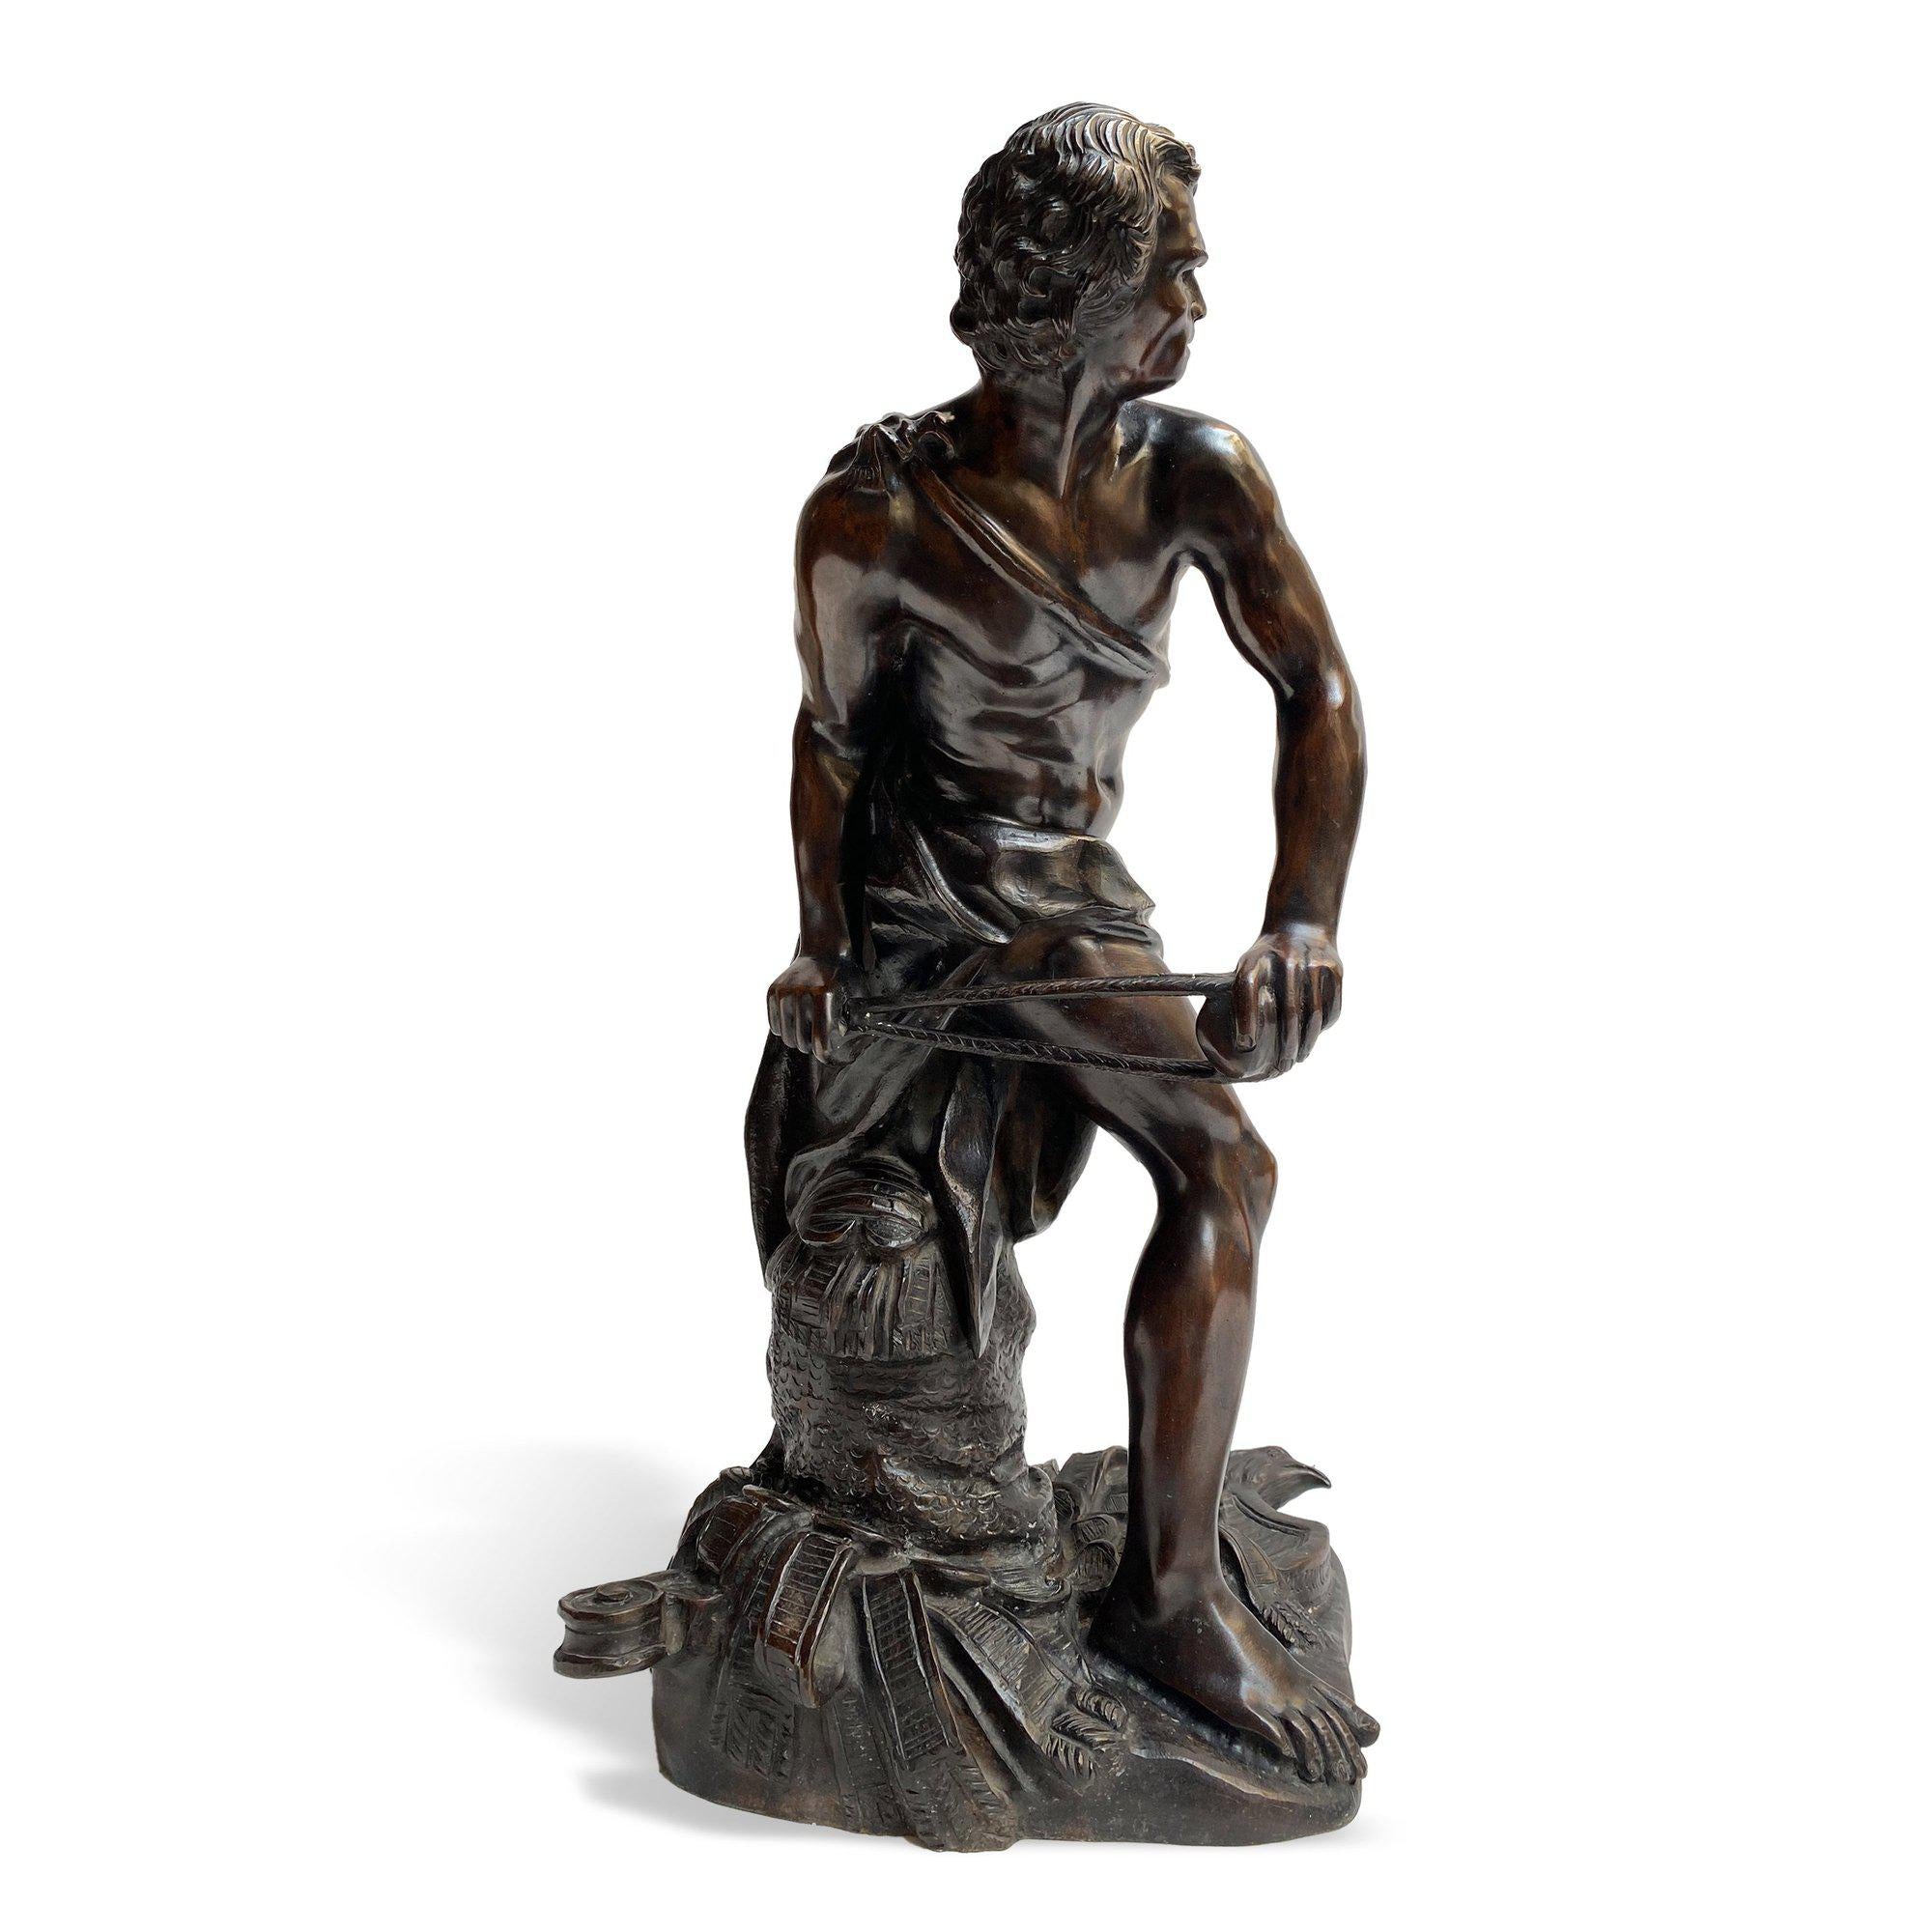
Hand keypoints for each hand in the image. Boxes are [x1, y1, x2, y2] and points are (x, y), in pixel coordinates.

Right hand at [766, 952, 849, 1059]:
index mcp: (825, 995)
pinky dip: (783, 1029)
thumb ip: (852, 1019)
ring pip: (785, 1036)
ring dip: (796, 1040)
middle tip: (817, 1041)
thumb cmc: (844, 975)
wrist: (823, 948)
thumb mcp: (856, 994)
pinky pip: (774, 1024)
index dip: (823, 1054)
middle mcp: (802, 992)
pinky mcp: (773, 990)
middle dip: (811, 1046)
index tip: (827, 1056)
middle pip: (801, 1041)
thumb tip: (842, 1042)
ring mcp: (785, 991)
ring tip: (806, 1034)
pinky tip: (794, 1024)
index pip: (819, 1039)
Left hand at [1196, 927, 1342, 1079]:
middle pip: (1287, 1011)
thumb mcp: (1247, 968)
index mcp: (1256, 959)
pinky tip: (1314, 1037)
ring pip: (1312, 1013)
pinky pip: (1331, 1007)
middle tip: (1282, 1065)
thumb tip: (1243, 1044)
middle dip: (1284, 1044)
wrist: (1301, 926)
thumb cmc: (1267, 960)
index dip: (1246, 1017)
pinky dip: (1323, 1026)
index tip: (1246, 1045)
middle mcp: (1285, 958)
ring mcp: (1312, 961)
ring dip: (1307, 1041)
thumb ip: (1240, 999)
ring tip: (1299, 1057)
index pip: (1247, 988)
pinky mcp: (1334, 967)